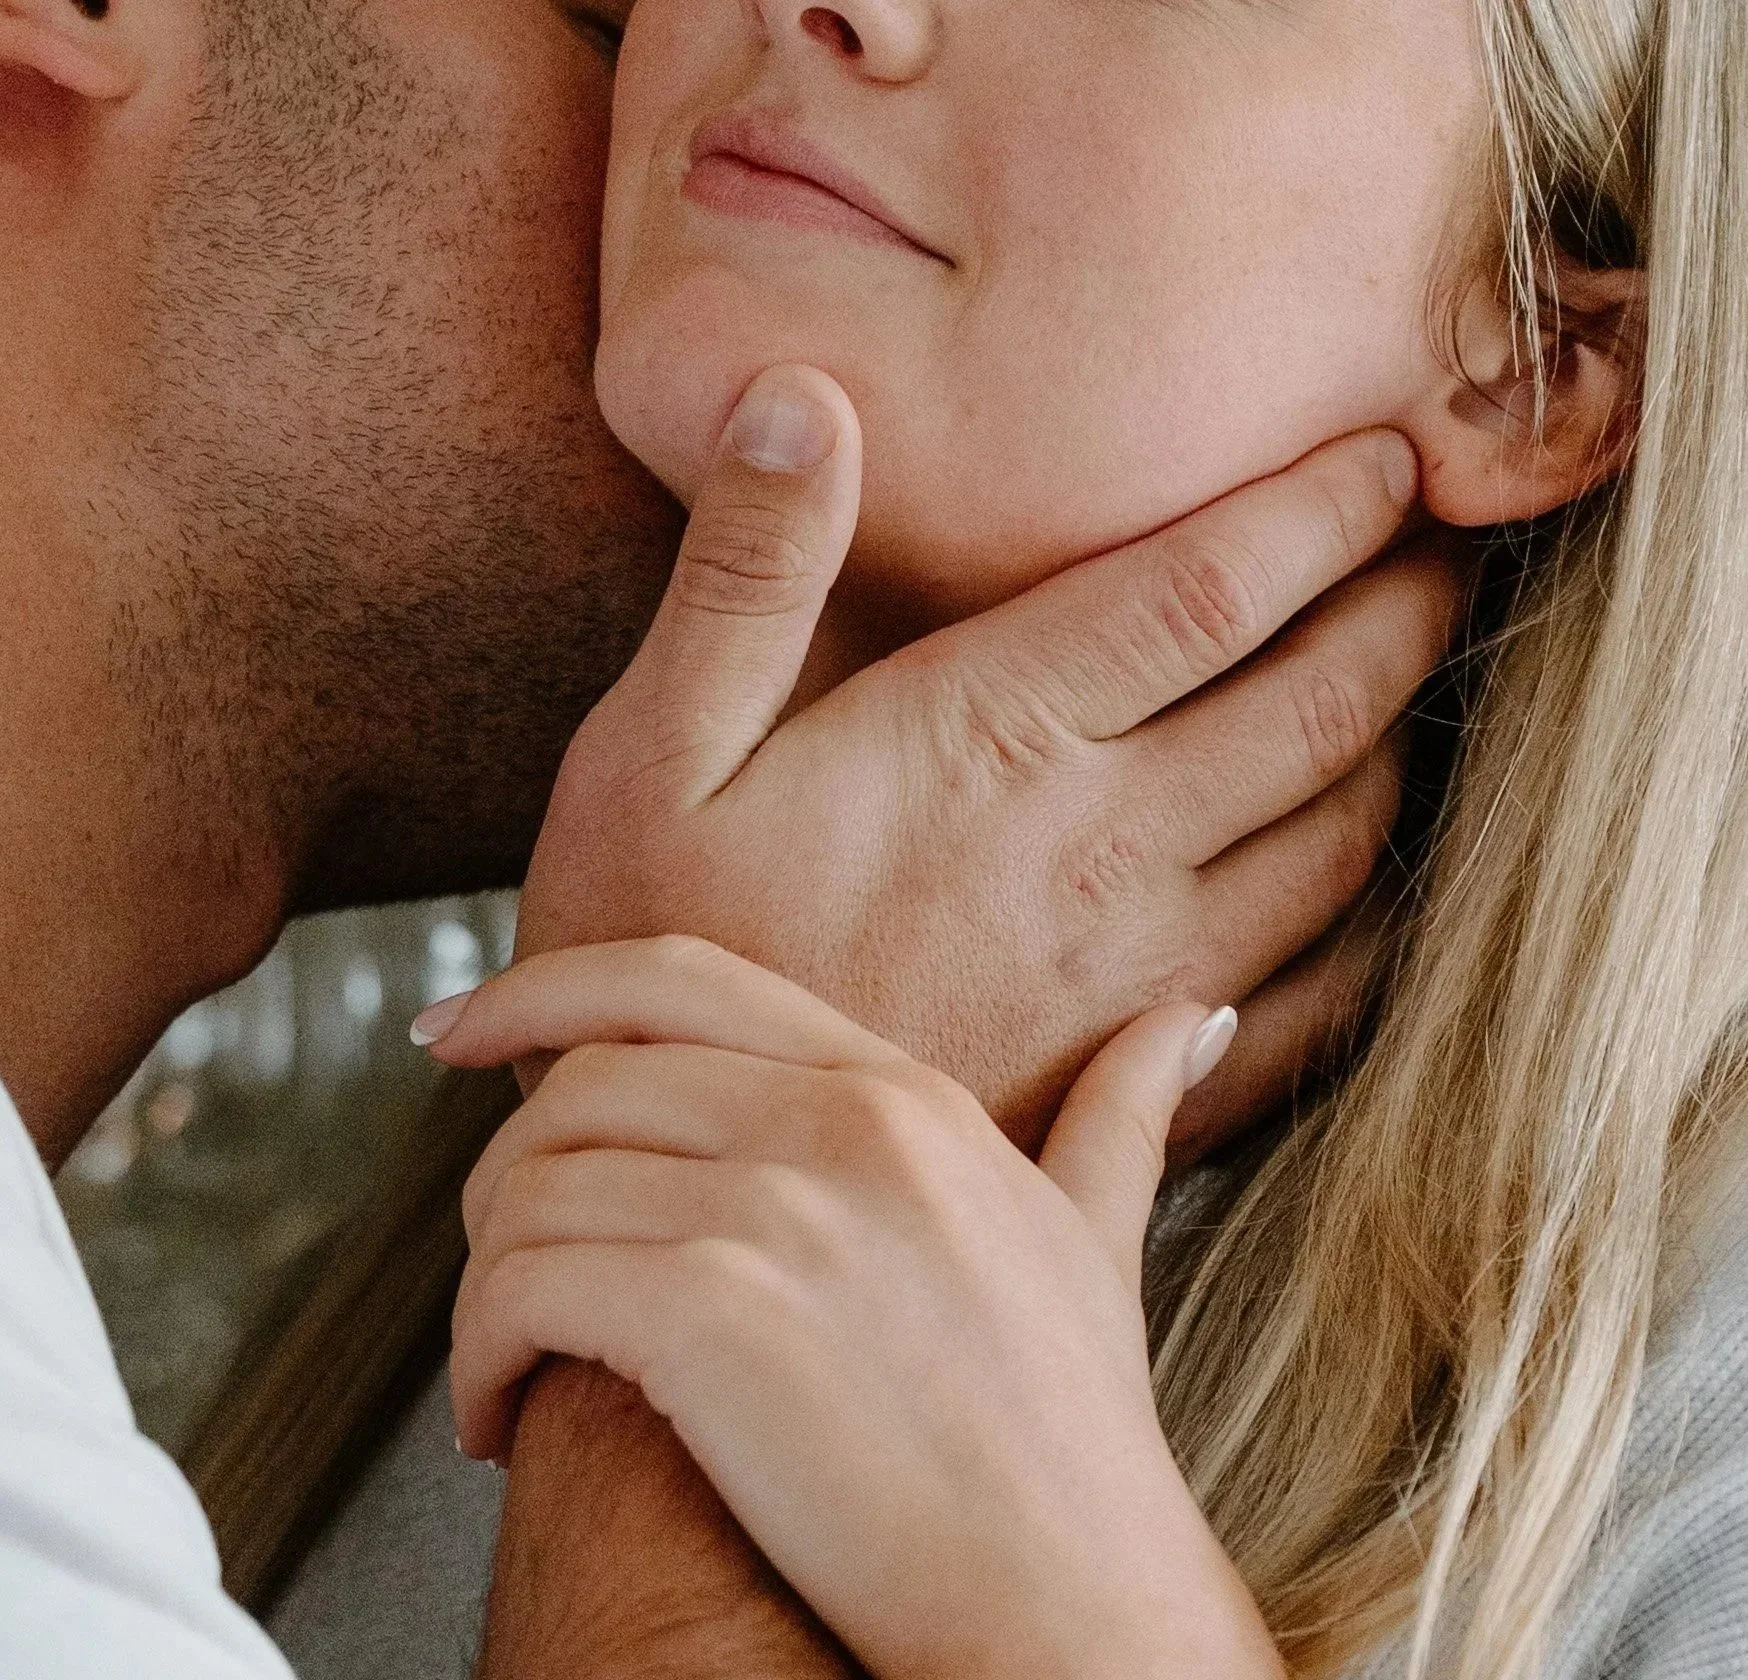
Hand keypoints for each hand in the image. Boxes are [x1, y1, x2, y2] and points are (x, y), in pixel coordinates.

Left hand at [431, 938, 1283, 1679]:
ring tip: (506, 1356)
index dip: (540, 988)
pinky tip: (499, 1416)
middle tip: (490, 1246)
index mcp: (900, 1095)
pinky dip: (478, 1353)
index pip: (673, 979)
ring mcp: (780, 1214)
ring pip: (533, 1185)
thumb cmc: (1075, 1447)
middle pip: (579, 1076)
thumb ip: (1117, 1116)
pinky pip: (521, 1287)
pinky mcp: (715, 1318)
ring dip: (482, 1279)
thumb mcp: (1095, 1241)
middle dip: (497, 1163)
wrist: (1076, 1613)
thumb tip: (1185, 1018)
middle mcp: (839, 1126)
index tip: (459, 1026)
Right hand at [519, 365, 1460, 1151]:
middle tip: (1442, 550)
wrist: (684, 1178)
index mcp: (987, 737)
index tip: (1393, 457)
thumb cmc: (653, 944)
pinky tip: (1368, 884)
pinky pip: (1325, 994)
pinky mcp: (1143, 1080)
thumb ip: (745, 573)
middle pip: (1323, 700)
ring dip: (1403, 744)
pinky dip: (1378, 920)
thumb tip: (806, 396)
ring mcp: (1139, 975)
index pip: (1215, 587)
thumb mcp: (653, 745)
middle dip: (1406, 607)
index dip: (1328, 506)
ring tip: (1413, 685)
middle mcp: (1097, 848)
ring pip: (1348, 840)